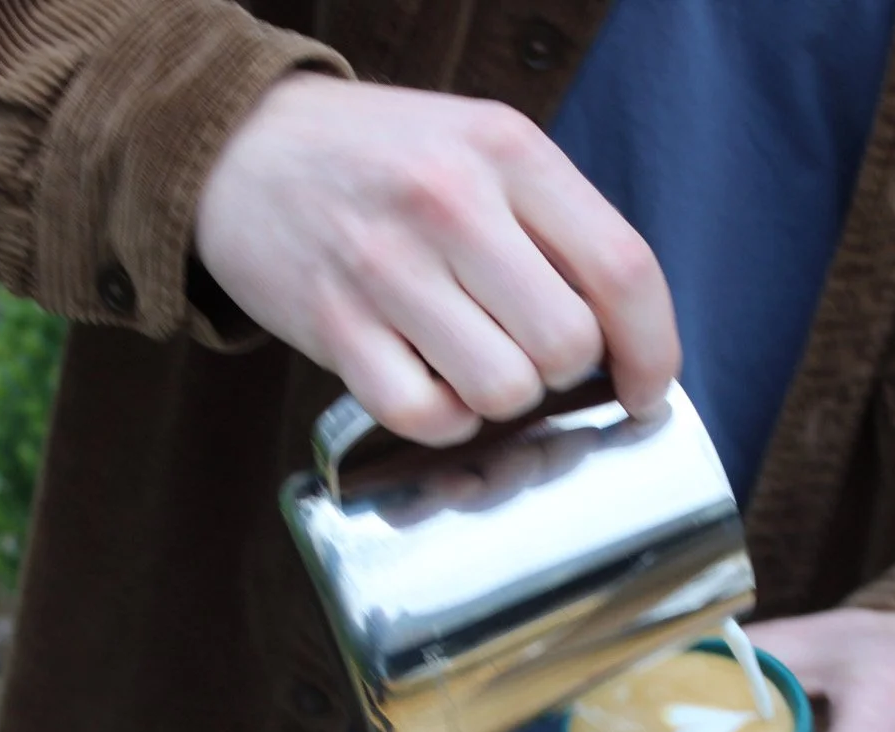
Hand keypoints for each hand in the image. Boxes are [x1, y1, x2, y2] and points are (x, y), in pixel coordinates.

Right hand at [195, 74, 680, 442]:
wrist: (241, 148)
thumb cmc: (383, 162)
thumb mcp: (483, 150)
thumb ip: (556, 227)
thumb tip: (627, 344)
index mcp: (508, 152)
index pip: (623, 270)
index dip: (653, 350)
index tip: (646, 388)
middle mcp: (450, 202)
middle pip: (567, 345)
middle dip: (563, 374)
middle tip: (532, 355)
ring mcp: (386, 266)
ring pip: (501, 390)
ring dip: (500, 400)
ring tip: (471, 361)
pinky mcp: (333, 323)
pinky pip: (425, 417)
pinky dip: (440, 420)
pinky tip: (427, 381)